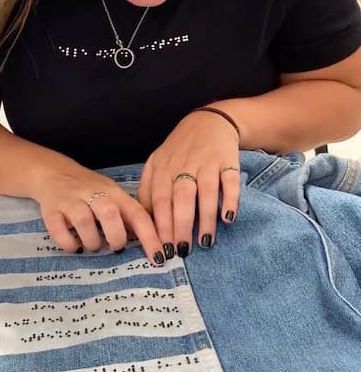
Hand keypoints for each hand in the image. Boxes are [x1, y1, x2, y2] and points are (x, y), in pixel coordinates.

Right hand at [34, 160, 165, 265]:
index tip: (159, 257)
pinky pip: (58, 230)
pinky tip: (74, 245)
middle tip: (115, 247)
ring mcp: (70, 200)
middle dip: (116, 237)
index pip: (137, 213)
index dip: (150, 236)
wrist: (52, 172)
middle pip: (110, 214)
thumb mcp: (112, 194)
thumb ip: (127, 213)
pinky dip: (68, 243)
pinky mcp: (50, 210)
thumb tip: (151, 242)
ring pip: (84, 222)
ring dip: (92, 241)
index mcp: (114, 191)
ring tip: (92, 245)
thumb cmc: (89, 189)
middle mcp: (93, 193)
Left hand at [137, 109, 239, 254]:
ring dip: (205, 218)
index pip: (159, 199)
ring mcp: (207, 162)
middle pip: (180, 198)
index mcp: (163, 168)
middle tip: (182, 250)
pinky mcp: (228, 161)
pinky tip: (228, 218)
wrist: (209, 121)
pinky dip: (230, 199)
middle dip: (180, 225)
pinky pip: (230, 181)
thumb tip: (140, 221)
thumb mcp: (157, 163)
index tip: (162, 248)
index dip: (160, 224)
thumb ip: (147, 189)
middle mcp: (184, 165)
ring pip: (205, 192)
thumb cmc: (179, 150)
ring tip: (204, 241)